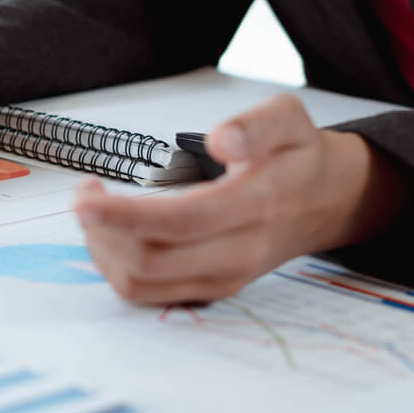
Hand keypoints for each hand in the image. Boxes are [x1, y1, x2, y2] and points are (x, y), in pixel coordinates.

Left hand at [74, 94, 408, 304]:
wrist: (327, 202)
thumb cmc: (297, 156)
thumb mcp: (288, 119)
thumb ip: (256, 126)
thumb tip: (222, 142)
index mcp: (255, 205)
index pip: (180, 222)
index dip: (125, 214)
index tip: (86, 196)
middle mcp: (238, 252)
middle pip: (150, 262)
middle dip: (102, 230)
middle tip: (86, 194)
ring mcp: (223, 277)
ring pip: (142, 284)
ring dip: (104, 250)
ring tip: (97, 210)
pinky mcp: (209, 289)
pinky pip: (149, 293)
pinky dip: (116, 266)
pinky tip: (113, 231)